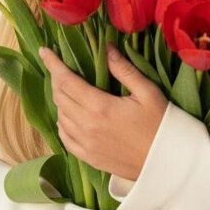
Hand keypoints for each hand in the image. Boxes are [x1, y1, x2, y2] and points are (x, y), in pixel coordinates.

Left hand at [39, 42, 167, 181]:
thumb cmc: (160, 124)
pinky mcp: (88, 157)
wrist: (165, 162)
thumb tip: (106, 48)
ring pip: (60, 116)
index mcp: (100, 107)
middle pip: (60, 97)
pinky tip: (67, 114)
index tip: (44, 51)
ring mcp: (85, 144)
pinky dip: (62, 121)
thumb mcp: (147, 91)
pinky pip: (65, 137)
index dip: (53, 65)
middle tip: (58, 65)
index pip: (67, 81)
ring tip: (65, 86)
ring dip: (59, 99)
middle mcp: (87, 126)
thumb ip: (124, 69)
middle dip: (55, 78)